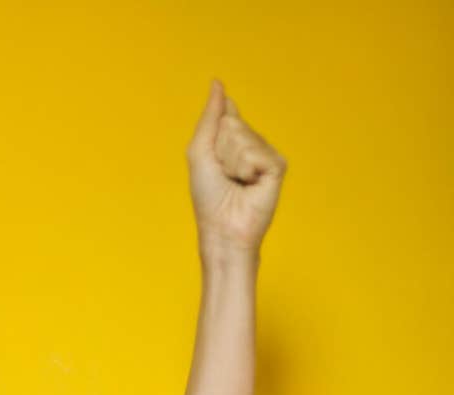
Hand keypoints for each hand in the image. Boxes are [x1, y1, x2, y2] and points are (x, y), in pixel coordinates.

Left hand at [186, 79, 287, 256]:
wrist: (222, 228)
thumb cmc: (209, 197)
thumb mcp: (200, 151)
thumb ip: (210, 116)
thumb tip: (218, 83)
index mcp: (233, 139)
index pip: (226, 113)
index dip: (216, 131)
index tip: (213, 157)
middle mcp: (251, 143)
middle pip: (231, 123)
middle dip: (220, 151)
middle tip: (224, 175)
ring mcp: (265, 154)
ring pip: (242, 137)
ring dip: (231, 162)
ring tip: (235, 182)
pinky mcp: (278, 166)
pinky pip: (255, 152)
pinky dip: (245, 169)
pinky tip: (249, 184)